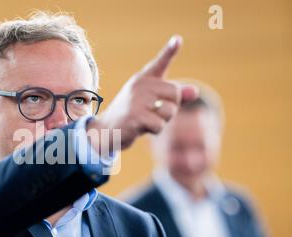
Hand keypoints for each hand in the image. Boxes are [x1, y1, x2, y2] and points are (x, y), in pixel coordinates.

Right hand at [87, 35, 198, 151]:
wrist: (107, 129)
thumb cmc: (133, 114)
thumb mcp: (153, 103)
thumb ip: (173, 97)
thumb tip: (195, 92)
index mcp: (144, 79)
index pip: (160, 63)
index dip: (170, 51)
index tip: (178, 39)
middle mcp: (140, 85)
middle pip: (176, 93)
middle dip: (171, 108)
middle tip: (152, 112)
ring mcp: (137, 100)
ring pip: (169, 111)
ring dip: (162, 121)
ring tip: (145, 120)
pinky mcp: (135, 116)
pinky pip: (159, 125)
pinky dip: (154, 130)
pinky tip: (140, 128)